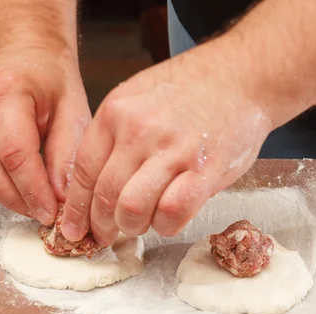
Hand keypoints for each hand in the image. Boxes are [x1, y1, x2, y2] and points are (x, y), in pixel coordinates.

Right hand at [0, 51, 90, 224]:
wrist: (21, 52)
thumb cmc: (50, 81)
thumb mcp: (73, 111)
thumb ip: (67, 154)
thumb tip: (61, 198)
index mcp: (6, 92)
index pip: (15, 154)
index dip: (33, 191)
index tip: (52, 213)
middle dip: (16, 200)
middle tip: (43, 212)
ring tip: (28, 198)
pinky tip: (8, 183)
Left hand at [60, 37, 271, 244]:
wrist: (242, 77)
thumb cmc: (191, 90)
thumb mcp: (138, 97)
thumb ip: (113, 134)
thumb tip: (93, 184)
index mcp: (116, 112)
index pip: (82, 171)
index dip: (75, 208)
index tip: (74, 227)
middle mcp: (138, 131)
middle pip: (104, 195)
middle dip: (101, 225)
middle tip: (107, 235)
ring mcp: (172, 150)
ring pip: (131, 209)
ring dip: (132, 228)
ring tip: (140, 225)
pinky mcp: (204, 170)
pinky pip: (171, 213)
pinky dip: (165, 226)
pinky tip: (168, 220)